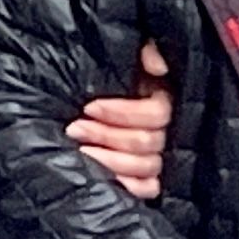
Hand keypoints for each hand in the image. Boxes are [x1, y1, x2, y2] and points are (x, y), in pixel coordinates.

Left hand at [69, 41, 173, 199]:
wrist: (80, 95)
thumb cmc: (104, 72)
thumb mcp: (125, 52)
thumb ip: (147, 49)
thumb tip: (156, 66)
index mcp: (161, 98)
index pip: (156, 114)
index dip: (122, 112)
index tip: (88, 107)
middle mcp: (164, 128)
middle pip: (147, 142)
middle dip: (106, 135)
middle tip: (74, 128)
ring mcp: (156, 155)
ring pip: (146, 167)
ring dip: (110, 161)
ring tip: (80, 151)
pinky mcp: (145, 178)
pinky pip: (147, 189)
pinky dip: (126, 185)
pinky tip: (100, 177)